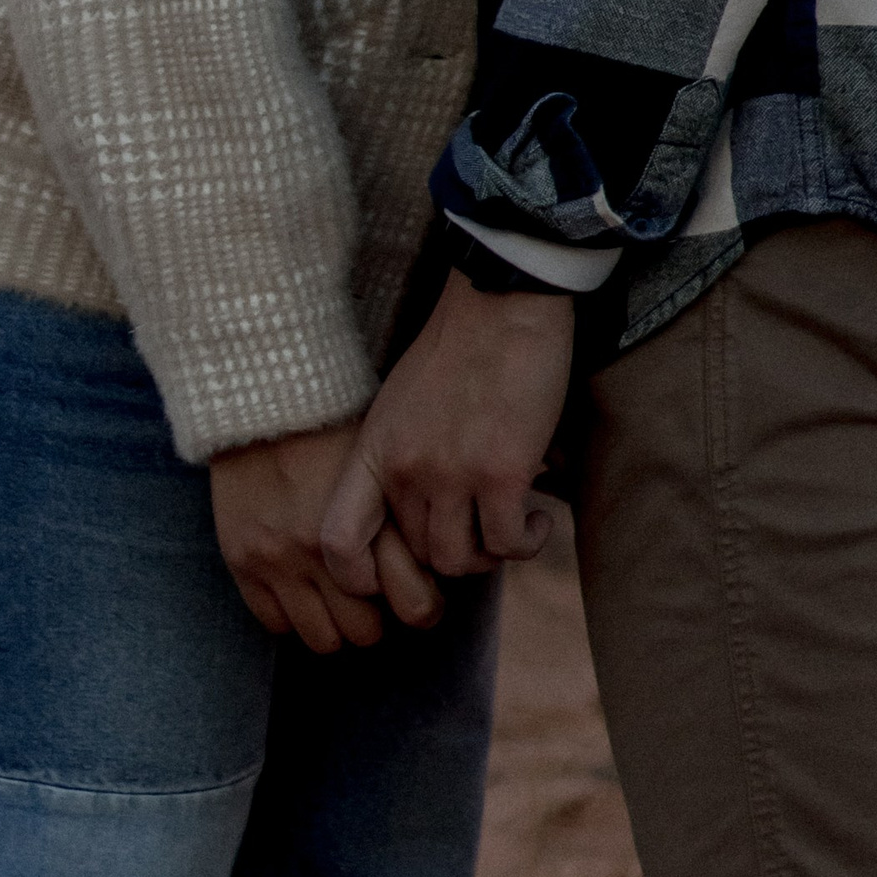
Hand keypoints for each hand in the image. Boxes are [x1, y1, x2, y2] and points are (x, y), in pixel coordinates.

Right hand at [208, 423, 444, 655]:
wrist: (261, 393)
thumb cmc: (333, 422)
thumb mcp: (383, 460)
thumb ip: (403, 515)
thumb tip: (433, 568)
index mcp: (370, 517)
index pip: (413, 601)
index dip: (422, 605)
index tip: (419, 593)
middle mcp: (326, 547)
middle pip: (368, 631)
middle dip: (378, 619)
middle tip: (377, 599)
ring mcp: (281, 558)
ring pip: (324, 640)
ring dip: (337, 626)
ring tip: (339, 601)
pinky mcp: (243, 561)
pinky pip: (276, 625)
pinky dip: (294, 616)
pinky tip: (303, 590)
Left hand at [320, 270, 571, 592]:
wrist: (503, 299)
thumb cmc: (458, 344)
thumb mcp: (402, 402)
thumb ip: (401, 455)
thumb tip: (418, 511)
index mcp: (375, 450)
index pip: (338, 542)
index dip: (357, 578)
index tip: (392, 574)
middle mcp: (405, 470)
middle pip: (418, 557)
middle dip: (452, 554)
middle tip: (482, 531)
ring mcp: (452, 474)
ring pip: (462, 561)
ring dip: (490, 554)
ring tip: (511, 526)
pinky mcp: (502, 474)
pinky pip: (509, 545)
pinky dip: (527, 542)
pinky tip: (539, 519)